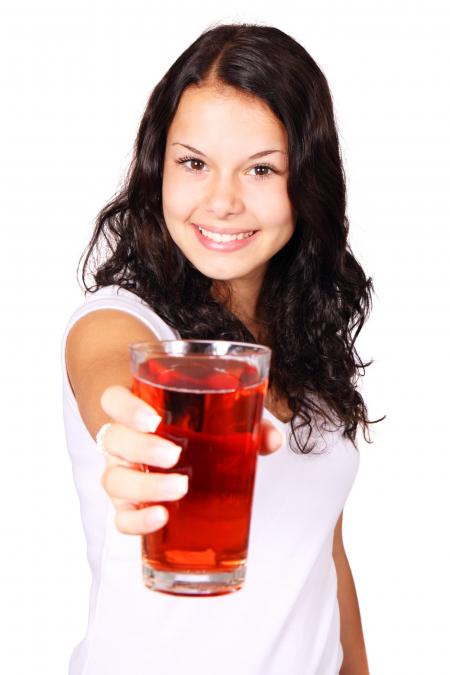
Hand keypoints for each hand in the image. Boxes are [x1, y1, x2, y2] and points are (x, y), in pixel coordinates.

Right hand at [99, 385, 284, 535]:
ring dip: (145, 486)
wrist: (164, 444)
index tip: (153, 418)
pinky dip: (137, 520)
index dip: (126, 408)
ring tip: (179, 490)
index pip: (113, 400)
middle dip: (142, 449)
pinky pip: (122, 515)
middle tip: (174, 456)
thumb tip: (272, 440)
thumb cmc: (188, 425)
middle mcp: (122, 440)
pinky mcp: (129, 502)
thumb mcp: (214, 415)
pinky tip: (160, 518)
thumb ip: (244, 421)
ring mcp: (121, 472)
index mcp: (137, 411)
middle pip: (113, 440)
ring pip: (114, 480)